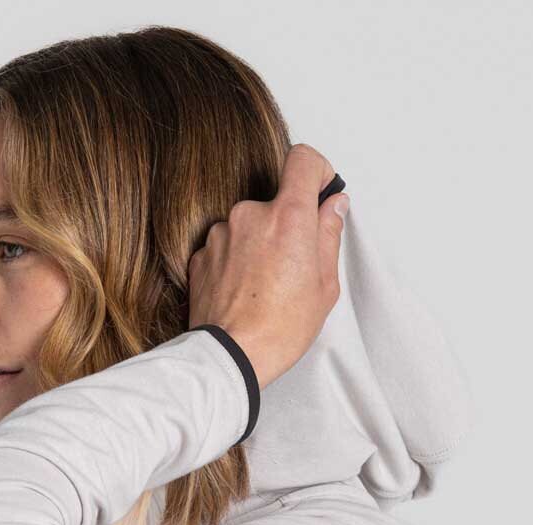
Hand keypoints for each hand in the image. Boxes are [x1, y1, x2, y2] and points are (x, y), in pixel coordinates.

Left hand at [187, 143, 348, 390]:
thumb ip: (329, 235)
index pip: (302, 160)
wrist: (229, 357)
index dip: (315, 171)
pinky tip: (243, 290)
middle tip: (294, 265)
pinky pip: (225, 246)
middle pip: (275, 202)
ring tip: (264, 285)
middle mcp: (249, 215)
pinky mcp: (199, 255)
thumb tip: (333, 207)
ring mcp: (220, 234)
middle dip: (287, 225)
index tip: (320, 189)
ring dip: (258, 244)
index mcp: (288, 217)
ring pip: (248, 225)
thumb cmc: (279, 329)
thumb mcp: (324, 284)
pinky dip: (235, 261)